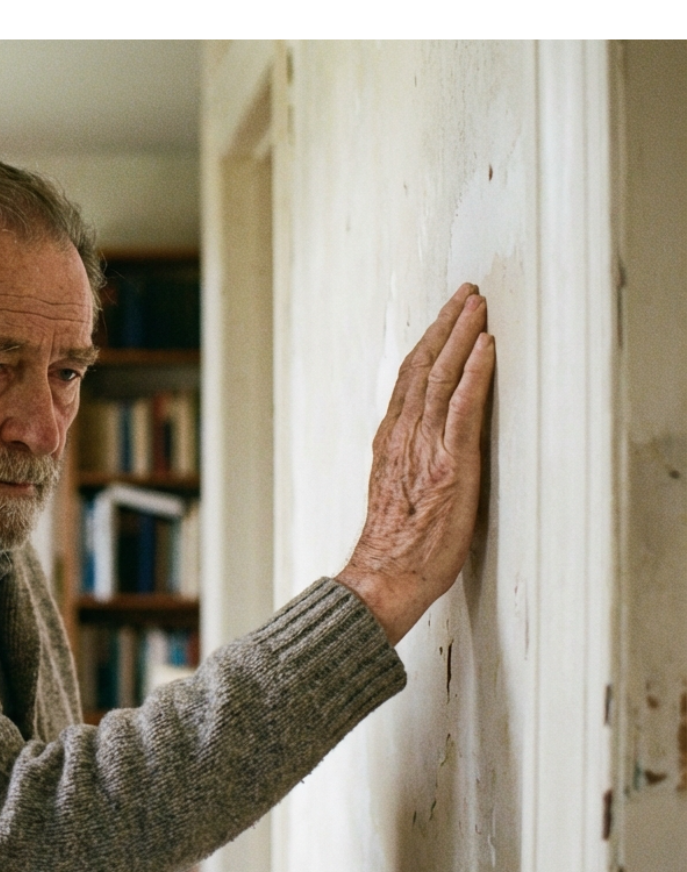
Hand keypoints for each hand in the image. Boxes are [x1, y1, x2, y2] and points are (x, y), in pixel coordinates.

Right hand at [336, 283, 496, 644]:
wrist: (385, 578)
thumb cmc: (395, 549)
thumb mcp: (395, 494)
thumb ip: (405, 462)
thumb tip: (421, 445)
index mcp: (390, 444)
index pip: (408, 381)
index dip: (428, 344)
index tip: (444, 317)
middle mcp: (403, 438)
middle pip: (423, 367)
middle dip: (445, 326)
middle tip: (465, 293)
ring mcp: (425, 449)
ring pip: (441, 377)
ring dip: (462, 335)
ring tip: (478, 305)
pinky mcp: (450, 464)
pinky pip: (462, 408)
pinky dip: (475, 373)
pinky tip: (487, 346)